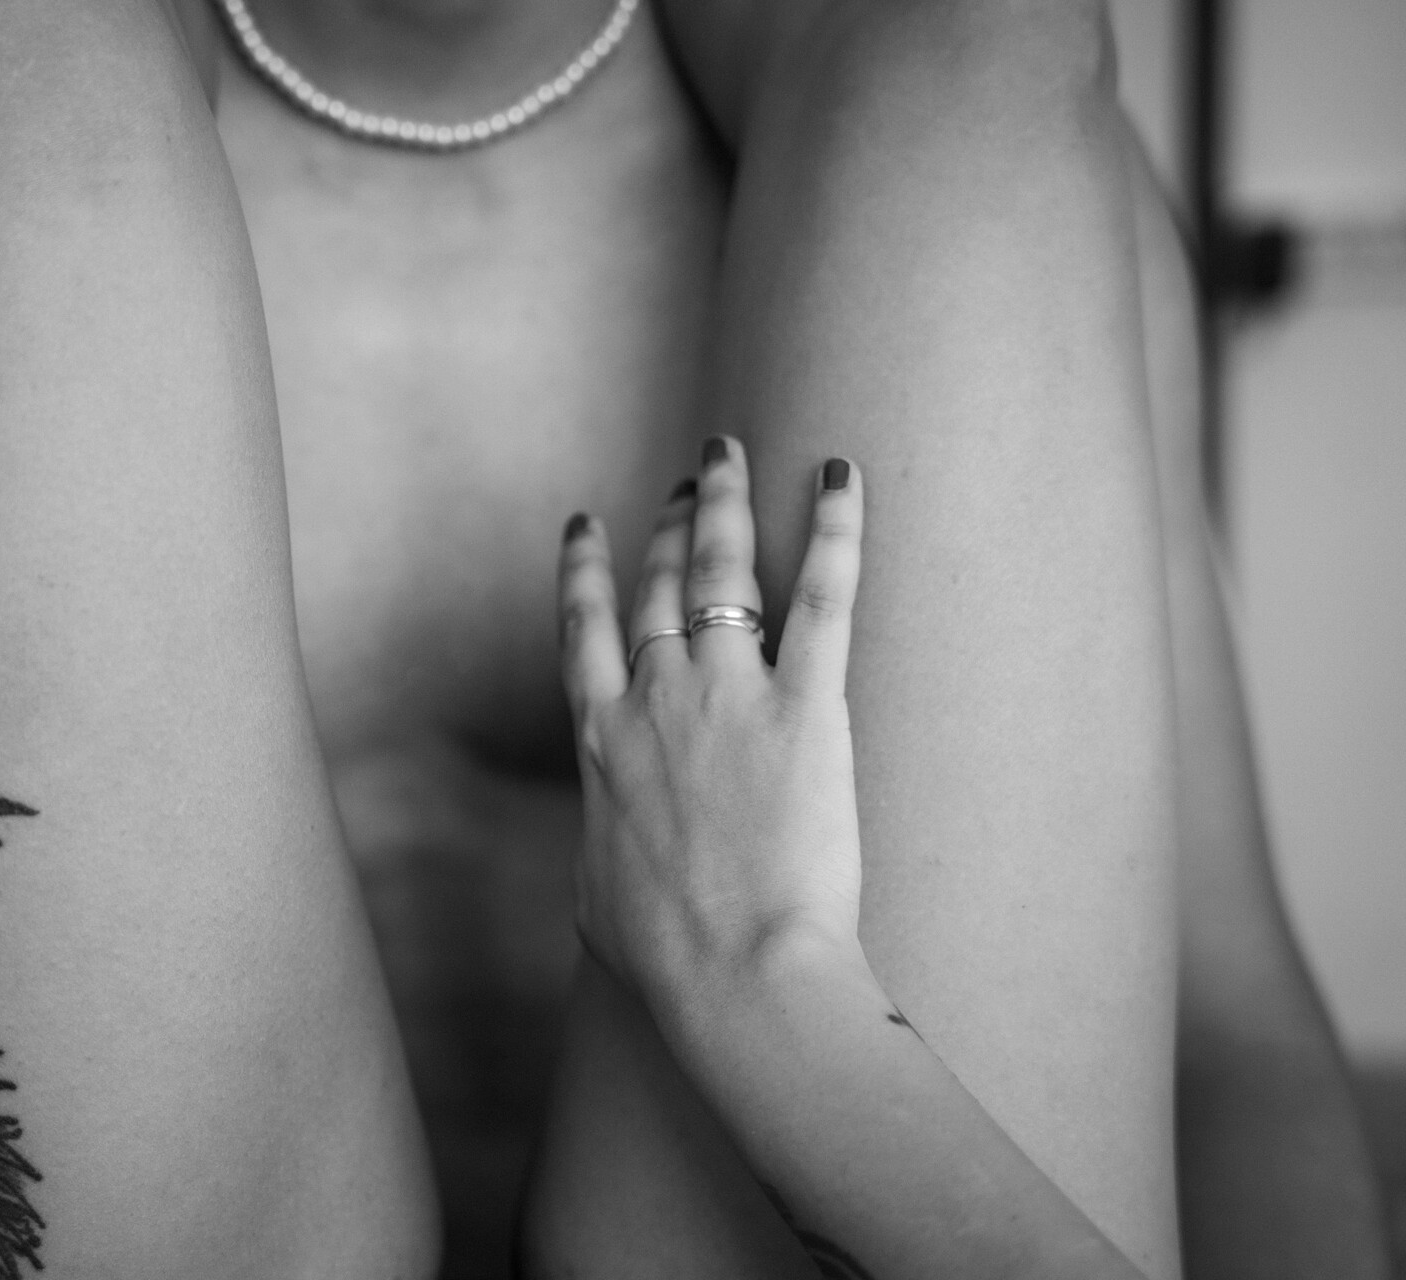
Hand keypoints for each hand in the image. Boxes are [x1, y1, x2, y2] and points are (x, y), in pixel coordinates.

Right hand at [557, 439, 866, 1011]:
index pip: (585, 628)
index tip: (591, 524)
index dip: (586, 568)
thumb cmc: (666, 954)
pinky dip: (833, 529)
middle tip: (685, 483)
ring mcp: (728, 694)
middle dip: (668, 524)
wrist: (736, 971)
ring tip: (726, 457)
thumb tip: (605, 851)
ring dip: (722, 505)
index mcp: (602, 740)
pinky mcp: (805, 706)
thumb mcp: (594, 896)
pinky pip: (824, 597)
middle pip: (655, 584)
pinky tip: (841, 473)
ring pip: (721, 570)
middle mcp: (656, 698)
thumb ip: (599, 845)